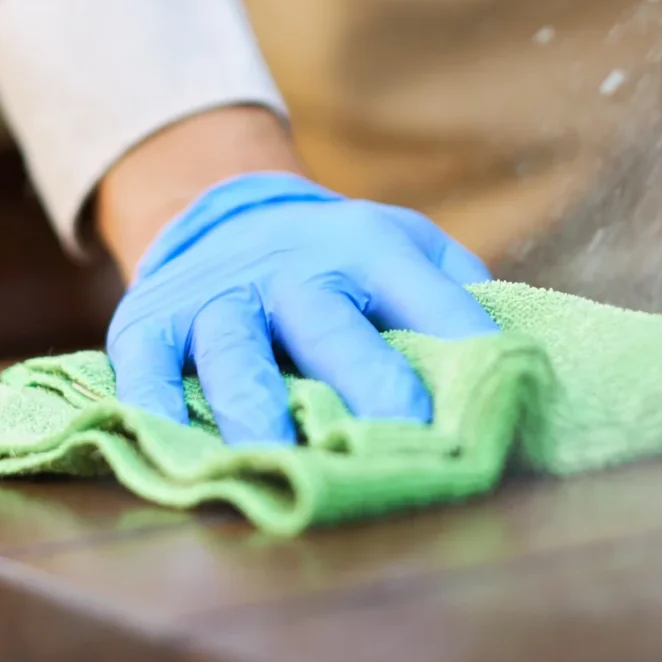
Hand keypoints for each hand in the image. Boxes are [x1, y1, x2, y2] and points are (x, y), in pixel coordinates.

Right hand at [105, 171, 498, 443]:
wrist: (223, 207)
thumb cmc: (336, 254)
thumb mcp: (404, 244)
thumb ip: (455, 288)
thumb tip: (517, 357)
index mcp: (365, 246)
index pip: (423, 293)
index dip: (461, 337)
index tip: (499, 390)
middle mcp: (291, 266)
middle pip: (328, 323)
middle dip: (366, 377)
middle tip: (405, 431)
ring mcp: (217, 293)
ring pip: (234, 347)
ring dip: (255, 402)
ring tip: (277, 454)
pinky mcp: (151, 319)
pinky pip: (144, 362)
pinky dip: (151, 402)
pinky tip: (167, 442)